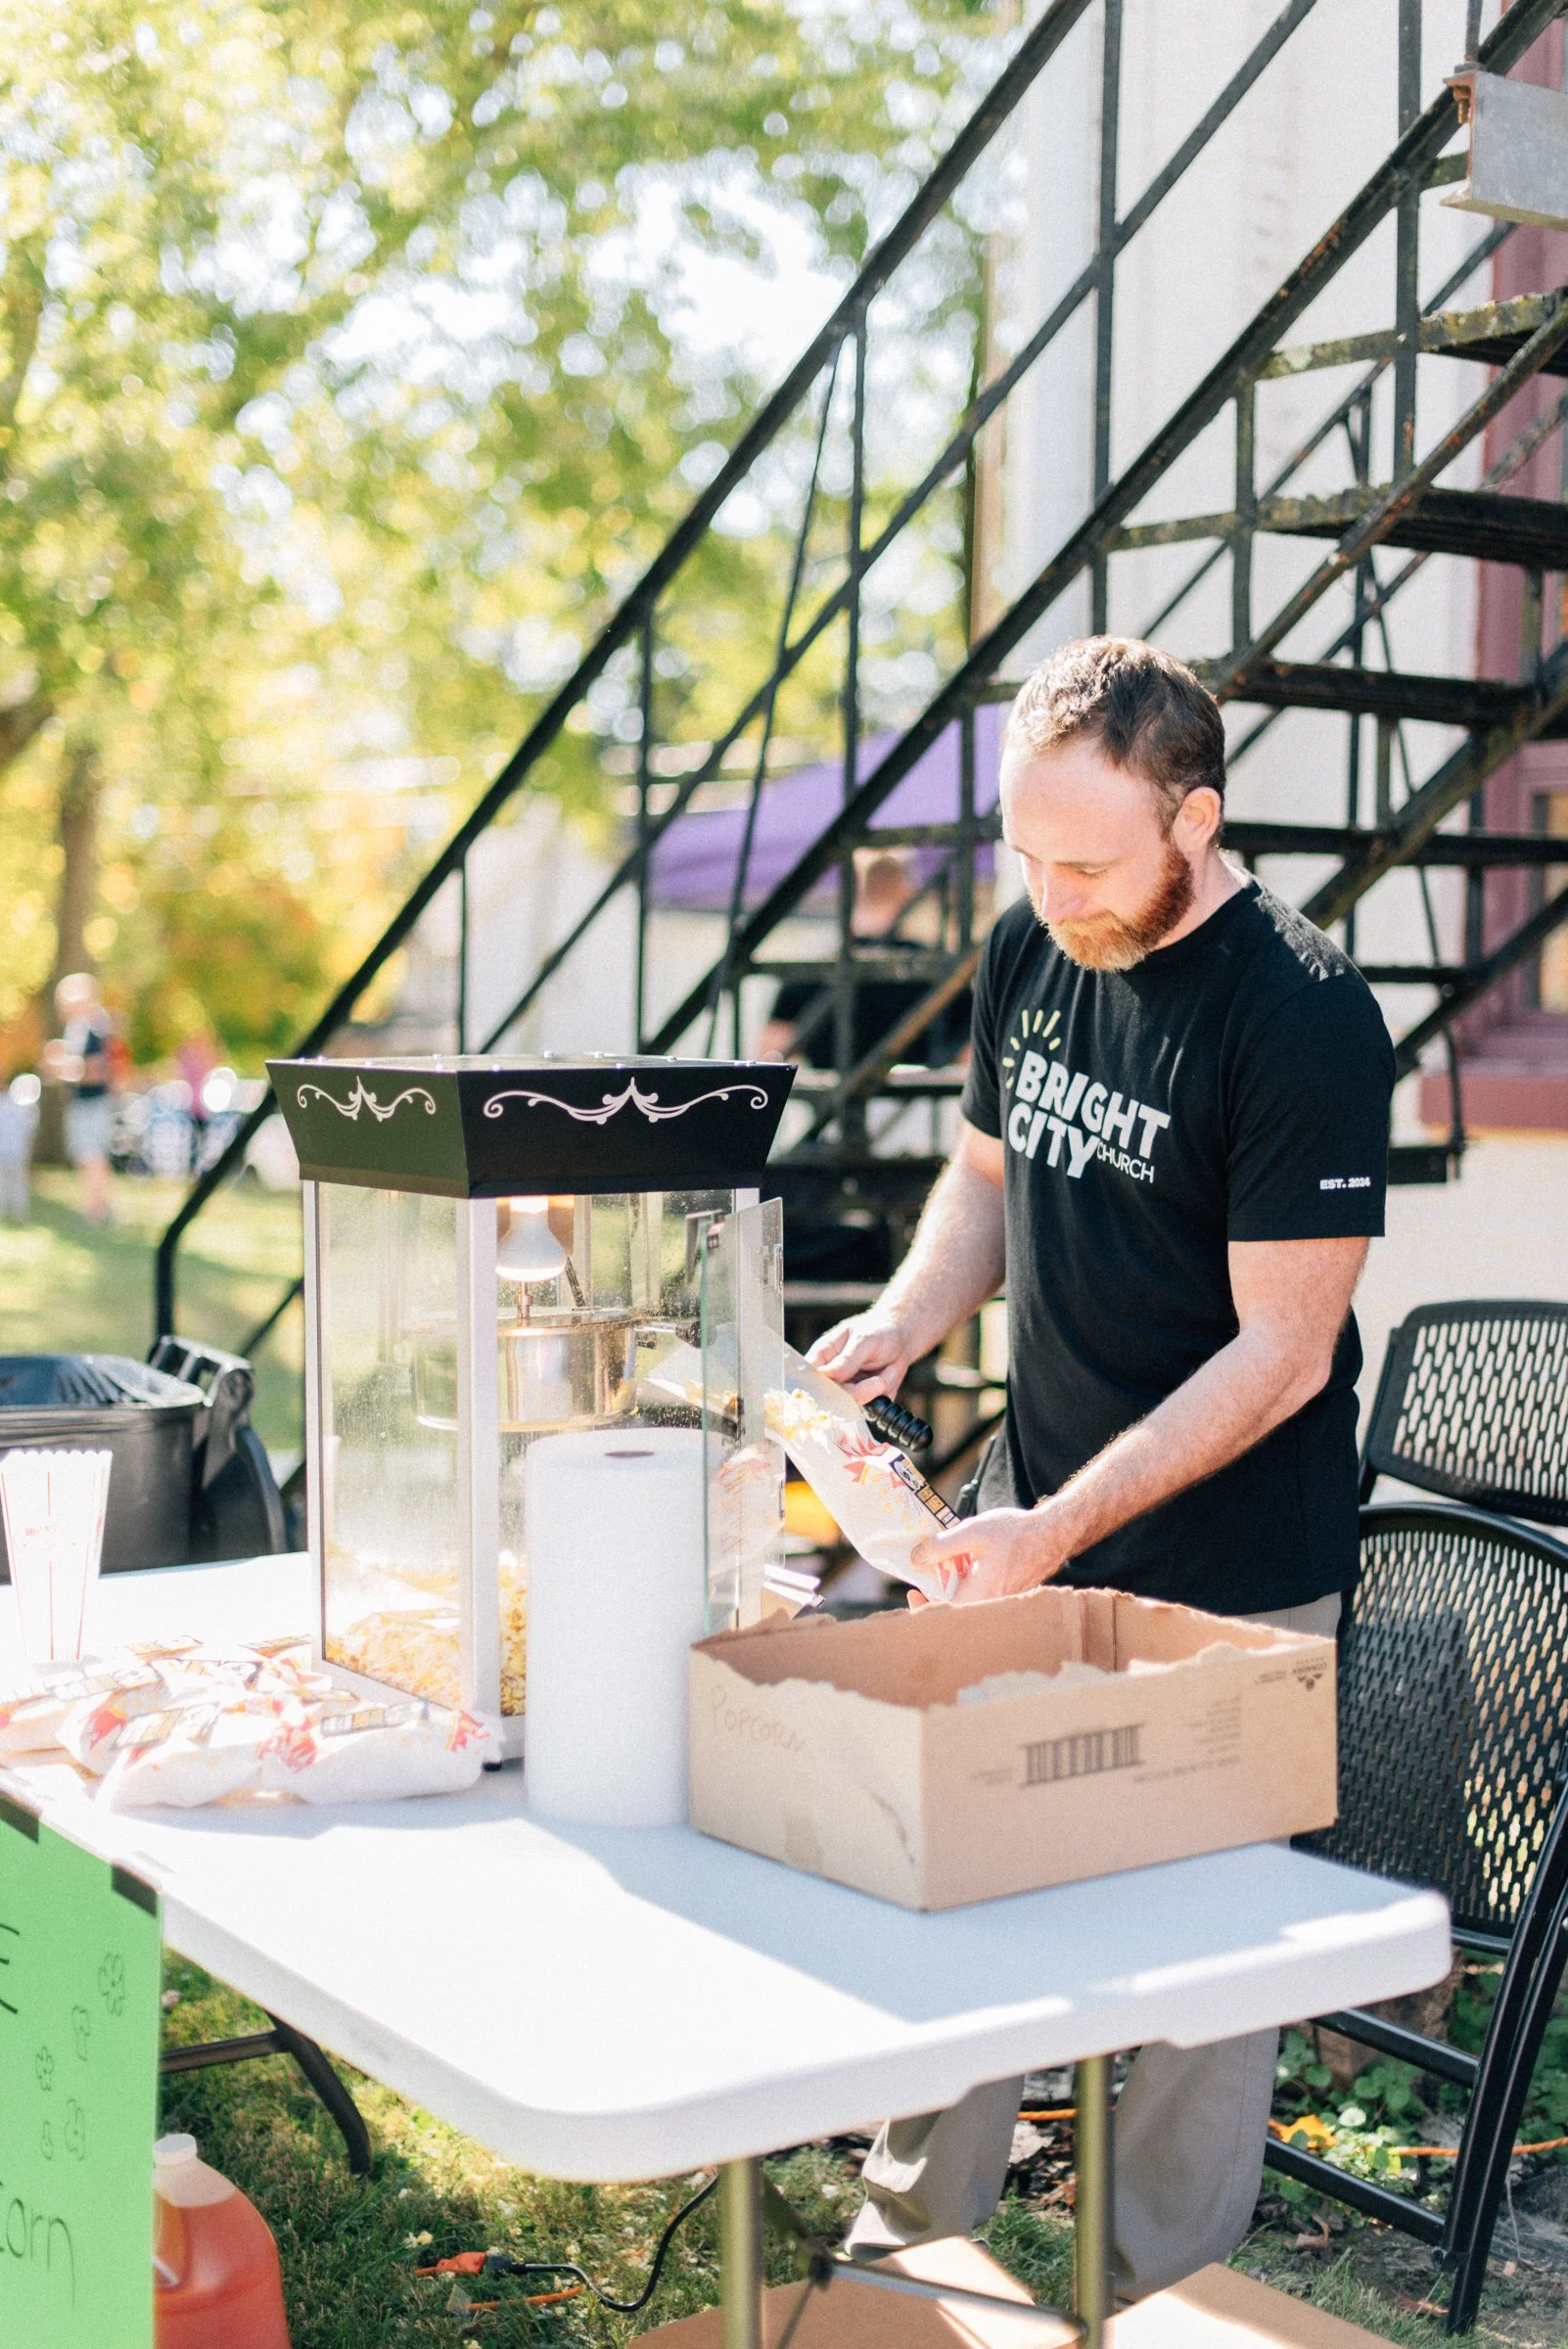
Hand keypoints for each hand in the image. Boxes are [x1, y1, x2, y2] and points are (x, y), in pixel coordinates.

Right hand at [807, 1308, 916, 1405]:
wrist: (900, 1337)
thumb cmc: (877, 1329)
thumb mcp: (863, 1339)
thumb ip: (846, 1359)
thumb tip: (825, 1374)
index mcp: (821, 1357)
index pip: (809, 1379)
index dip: (818, 1389)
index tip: (841, 1388)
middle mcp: (831, 1378)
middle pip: (833, 1398)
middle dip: (859, 1391)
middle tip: (880, 1380)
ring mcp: (847, 1391)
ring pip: (854, 1405)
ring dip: (876, 1390)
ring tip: (888, 1370)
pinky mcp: (864, 1400)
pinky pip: (872, 1408)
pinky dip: (885, 1394)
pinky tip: (889, 1376)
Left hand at [909, 1504, 1072, 1604]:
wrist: (1051, 1535)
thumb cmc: (1015, 1533)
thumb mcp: (973, 1531)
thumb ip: (942, 1546)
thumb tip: (915, 1558)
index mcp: (980, 1595)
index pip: (944, 1615)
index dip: (924, 1609)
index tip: (914, 1594)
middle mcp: (990, 1606)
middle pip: (954, 1613)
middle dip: (935, 1599)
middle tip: (922, 1584)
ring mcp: (1000, 1604)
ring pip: (967, 1606)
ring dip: (951, 1594)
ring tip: (942, 1574)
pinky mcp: (1005, 1597)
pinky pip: (980, 1600)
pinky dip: (967, 1590)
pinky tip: (964, 1572)